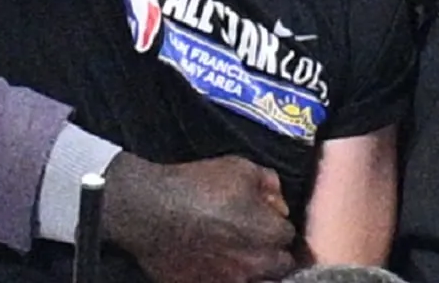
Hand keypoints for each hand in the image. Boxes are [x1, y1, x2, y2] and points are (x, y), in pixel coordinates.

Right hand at [103, 153, 296, 282]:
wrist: (149, 209)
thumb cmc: (196, 185)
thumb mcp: (239, 168)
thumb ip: (268, 182)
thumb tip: (279, 202)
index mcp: (268, 233)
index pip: (289, 235)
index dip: (275, 224)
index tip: (263, 218)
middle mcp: (256, 263)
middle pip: (280, 265)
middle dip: (271, 252)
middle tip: (253, 239)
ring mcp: (231, 281)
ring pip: (258, 282)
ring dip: (253, 270)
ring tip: (236, 255)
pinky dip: (225, 277)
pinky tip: (216, 264)